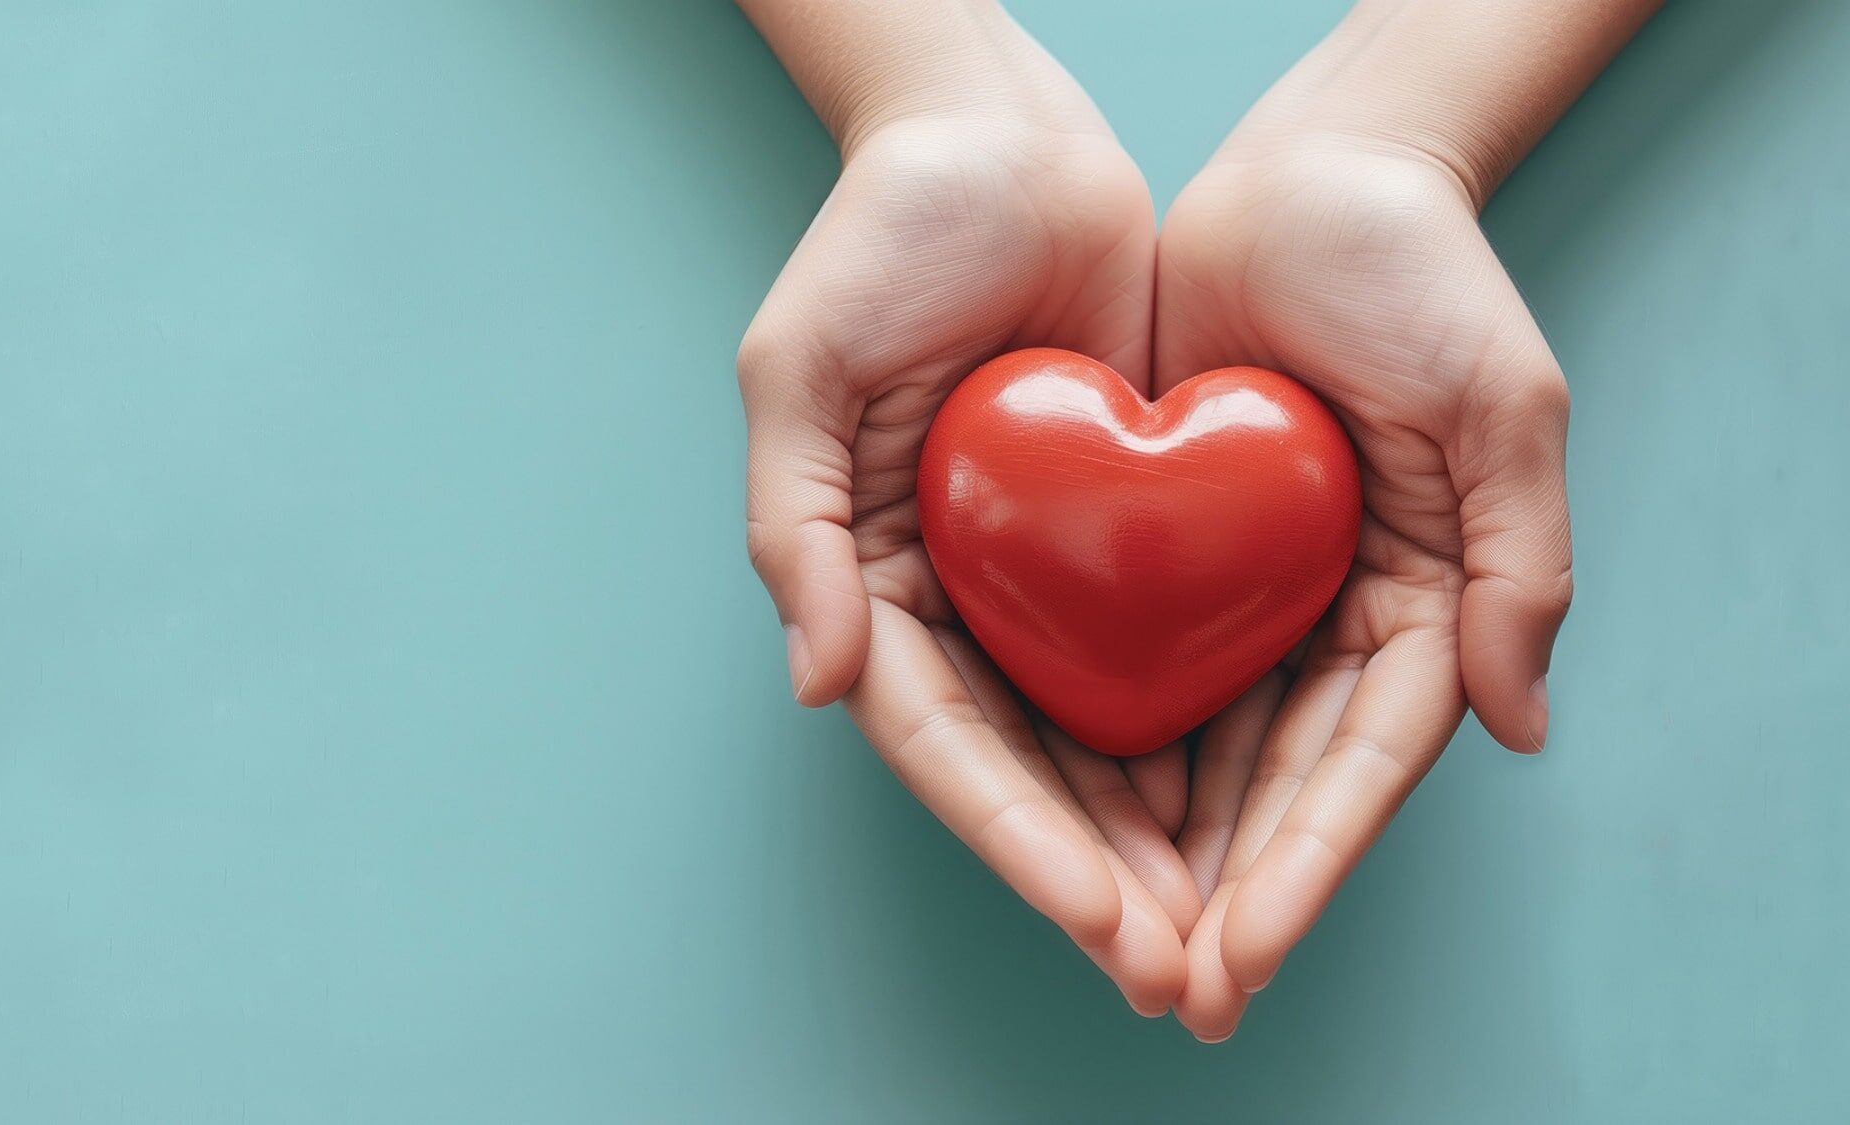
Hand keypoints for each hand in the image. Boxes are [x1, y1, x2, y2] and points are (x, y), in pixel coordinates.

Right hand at [737, 17, 1201, 1012]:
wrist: (1010, 138)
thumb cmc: (888, 237)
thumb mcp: (803, 368)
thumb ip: (797, 527)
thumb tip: (823, 684)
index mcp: (872, 575)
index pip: (943, 744)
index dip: (1016, 840)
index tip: (1099, 920)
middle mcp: (956, 596)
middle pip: (1027, 771)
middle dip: (1096, 880)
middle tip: (1178, 975)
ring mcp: (1042, 574)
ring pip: (1099, 738)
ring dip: (1155, 843)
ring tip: (1224, 935)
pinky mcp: (1124, 533)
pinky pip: (1162, 654)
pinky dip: (1201, 738)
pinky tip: (1250, 811)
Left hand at [1154, 135, 1573, 1038]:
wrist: (1301, 180)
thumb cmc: (1414, 277)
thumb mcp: (1500, 404)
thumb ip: (1519, 560)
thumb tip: (1519, 721)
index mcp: (1421, 601)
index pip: (1359, 764)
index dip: (1308, 864)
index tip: (1248, 951)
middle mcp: (1332, 617)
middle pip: (1276, 786)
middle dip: (1227, 893)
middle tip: (1168, 989)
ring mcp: (1249, 594)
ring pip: (1202, 752)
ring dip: (1160, 852)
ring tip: (1111, 944)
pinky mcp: (1170, 555)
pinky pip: (1136, 667)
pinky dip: (1109, 749)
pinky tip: (1067, 821)